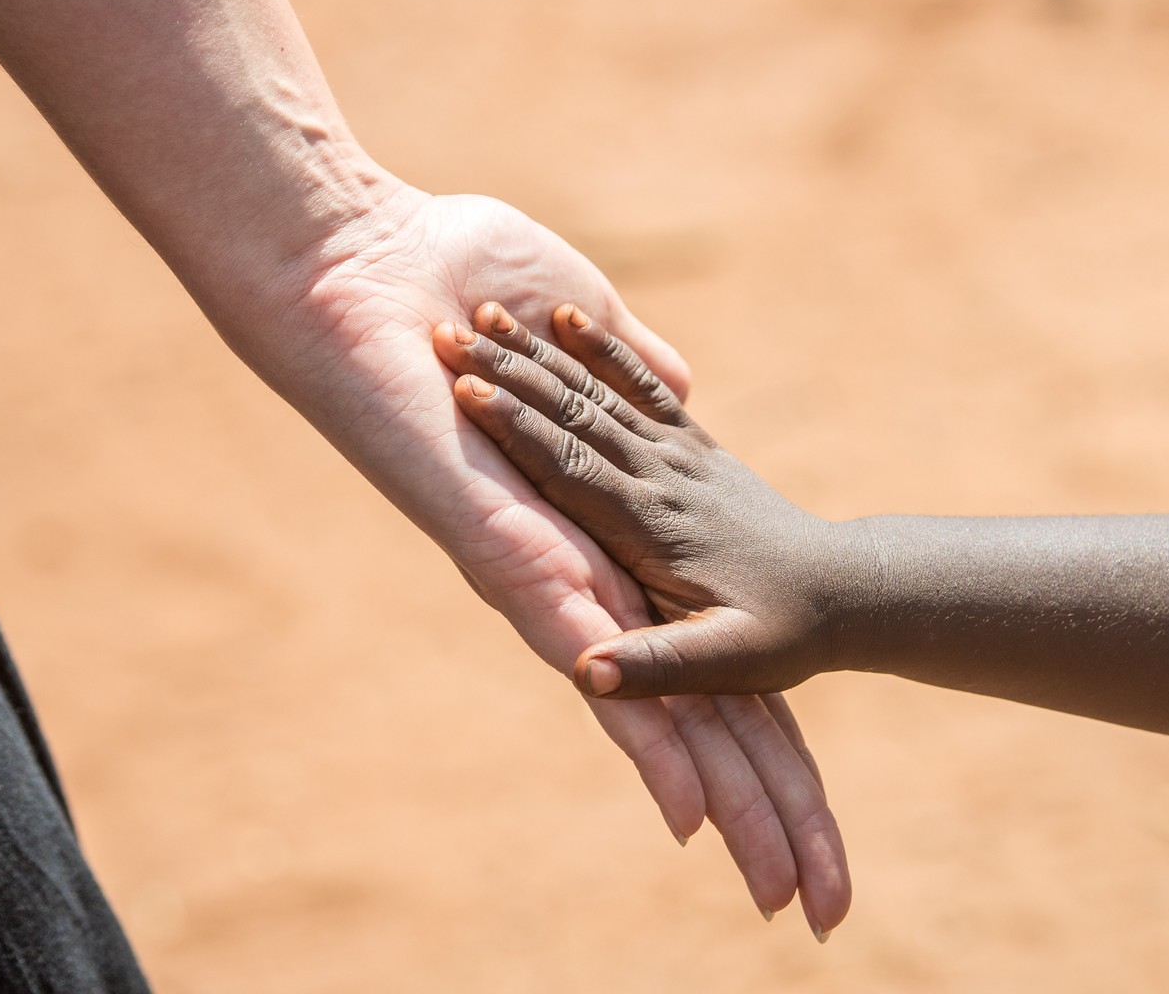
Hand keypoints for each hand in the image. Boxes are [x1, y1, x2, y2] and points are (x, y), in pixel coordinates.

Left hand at [242, 186, 849, 933]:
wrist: (345, 264)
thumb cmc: (455, 274)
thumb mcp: (581, 325)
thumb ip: (630, 375)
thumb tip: (681, 386)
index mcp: (604, 534)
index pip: (699, 659)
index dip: (760, 739)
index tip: (813, 819)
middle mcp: (574, 574)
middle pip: (685, 712)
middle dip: (758, 802)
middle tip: (822, 905)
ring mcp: (536, 571)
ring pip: (641, 707)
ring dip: (717, 793)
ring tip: (767, 874)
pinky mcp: (498, 548)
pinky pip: (573, 642)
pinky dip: (635, 724)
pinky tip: (677, 798)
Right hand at [436, 301, 845, 702]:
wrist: (852, 588)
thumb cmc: (788, 632)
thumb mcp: (731, 662)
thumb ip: (658, 664)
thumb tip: (587, 675)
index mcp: (648, 526)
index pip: (570, 467)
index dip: (517, 428)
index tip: (465, 389)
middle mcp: (657, 479)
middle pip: (574, 415)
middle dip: (511, 373)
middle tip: (449, 328)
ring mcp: (678, 452)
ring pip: (600, 391)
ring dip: (539, 349)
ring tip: (485, 307)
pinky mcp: (694, 441)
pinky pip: (646, 384)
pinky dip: (606, 349)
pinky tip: (569, 315)